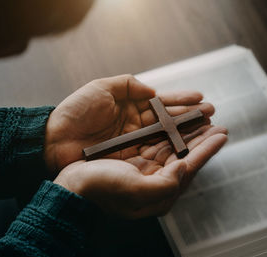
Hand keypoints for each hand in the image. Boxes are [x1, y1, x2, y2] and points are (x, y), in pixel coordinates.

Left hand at [44, 74, 214, 172]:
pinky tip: (189, 149)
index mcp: (130, 107)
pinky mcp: (131, 161)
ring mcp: (135, 144)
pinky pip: (156, 154)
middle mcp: (136, 126)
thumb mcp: (100, 88)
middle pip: (169, 122)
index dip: (181, 101)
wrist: (54, 140)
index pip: (161, 104)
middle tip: (213, 115)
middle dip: (191, 118)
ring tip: (209, 130)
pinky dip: (173, 152)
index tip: (201, 99)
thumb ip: (127, 85)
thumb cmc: (75, 112)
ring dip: (188, 135)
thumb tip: (152, 90)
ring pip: (167, 139)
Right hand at [54, 125, 226, 218]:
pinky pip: (156, 142)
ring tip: (201, 119)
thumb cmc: (99, 188)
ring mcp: (144, 168)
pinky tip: (175, 123)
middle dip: (201, 138)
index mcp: (157, 190)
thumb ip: (165, 185)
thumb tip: (185, 167)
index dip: (207, 150)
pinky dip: (168, 131)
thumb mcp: (133, 191)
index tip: (222, 134)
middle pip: (184, 155)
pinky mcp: (133, 158)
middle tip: (216, 123)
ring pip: (172, 147)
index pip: (189, 166)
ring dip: (187, 132)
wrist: (70, 184)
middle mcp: (154, 180)